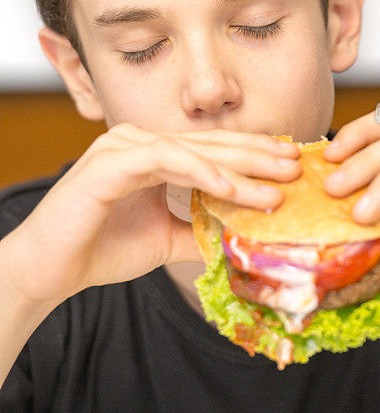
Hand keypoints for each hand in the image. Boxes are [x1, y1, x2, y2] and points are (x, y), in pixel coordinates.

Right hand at [0, 124, 300, 306]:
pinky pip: (166, 160)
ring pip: (193, 149)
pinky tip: (233, 187)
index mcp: (152, 154)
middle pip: (209, 144)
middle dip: (257, 154)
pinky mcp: (110, 162)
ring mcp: (123, 147)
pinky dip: (202, 173)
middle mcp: (138, 142)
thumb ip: (200, 230)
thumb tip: (244, 235)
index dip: (251, 155)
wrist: (49, 270)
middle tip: (297, 164)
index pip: (210, 149)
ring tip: (277, 182)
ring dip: (239, 166)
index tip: (289, 166)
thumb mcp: (165, 239)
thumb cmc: (100, 249)